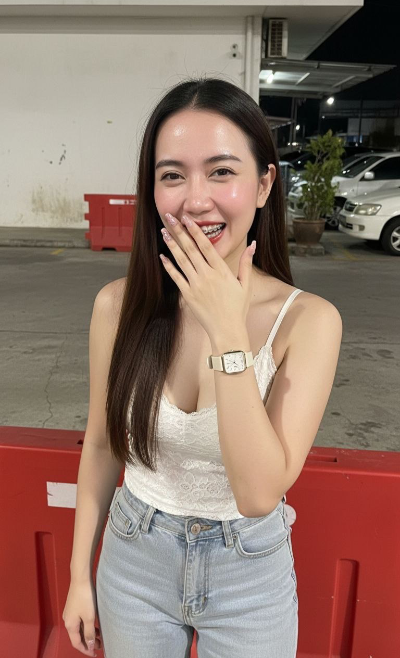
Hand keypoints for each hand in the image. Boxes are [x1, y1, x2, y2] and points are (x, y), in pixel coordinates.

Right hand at [62, 579, 101, 655]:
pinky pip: (80, 621)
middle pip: (77, 636)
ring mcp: (70, 613)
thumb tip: (89, 646)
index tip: (95, 653)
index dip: (85, 650)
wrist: (81, 579)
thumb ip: (89, 632)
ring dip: (88, 633)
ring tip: (100, 636)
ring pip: (79, 628)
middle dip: (88, 642)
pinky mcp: (74, 606)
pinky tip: (95, 625)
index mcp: (70, 625)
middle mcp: (68, 620)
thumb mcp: (89, 617)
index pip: (76, 643)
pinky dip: (87, 626)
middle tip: (100, 645)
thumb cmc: (85, 597)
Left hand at [159, 213, 255, 338]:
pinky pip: (176, 277)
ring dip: (172, 245)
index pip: (206, 246)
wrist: (227, 330)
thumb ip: (246, 263)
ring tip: (164, 231)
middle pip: (191, 249)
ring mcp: (196, 285)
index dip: (195, 231)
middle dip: (179, 232)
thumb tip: (253, 244)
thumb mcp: (245, 284)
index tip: (187, 219)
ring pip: (182, 260)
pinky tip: (162, 256)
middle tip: (170, 217)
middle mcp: (207, 275)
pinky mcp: (188, 295)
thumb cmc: (237, 308)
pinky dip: (169, 266)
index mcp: (222, 271)